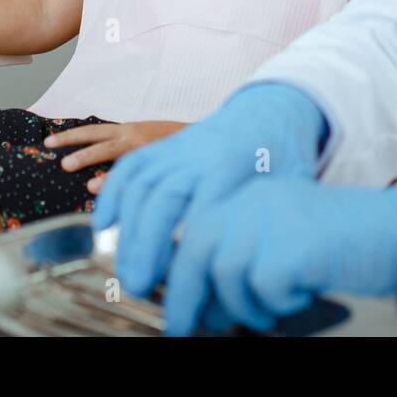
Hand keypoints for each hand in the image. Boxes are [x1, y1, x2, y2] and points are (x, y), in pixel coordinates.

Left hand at [44, 121, 186, 186]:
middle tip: (50, 150)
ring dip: (89, 157)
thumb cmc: (175, 145)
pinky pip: (133, 168)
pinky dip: (116, 179)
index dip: (71, 135)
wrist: (208, 139)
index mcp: (129, 130)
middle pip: (96, 136)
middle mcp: (134, 135)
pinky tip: (99, 188)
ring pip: (113, 150)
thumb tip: (101, 170)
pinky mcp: (157, 157)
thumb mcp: (148, 141)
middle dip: (72, 142)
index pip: (94, 131)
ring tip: (69, 168)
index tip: (49, 141)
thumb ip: (127, 151)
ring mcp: (145, 146)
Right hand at [92, 82, 328, 296]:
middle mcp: (201, 153)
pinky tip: (104, 224)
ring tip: (128, 270)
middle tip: (140, 285)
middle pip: (164, 197)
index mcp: (236, 165)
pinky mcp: (165, 146)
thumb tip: (257, 265)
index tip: (181, 282)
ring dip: (128, 230)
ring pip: (141, 184)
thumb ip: (273, 218)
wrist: (272, 111)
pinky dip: (112, 193)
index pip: (206, 211)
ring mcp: (179, 147)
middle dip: (146, 244)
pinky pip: (131, 166)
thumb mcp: (292, 185)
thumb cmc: (284, 156)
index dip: (189, 248)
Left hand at [163, 179, 396, 335]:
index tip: (178, 312)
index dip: (180, 277)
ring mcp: (273, 216)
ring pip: (226, 273)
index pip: (195, 233)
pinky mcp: (293, 241)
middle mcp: (256, 198)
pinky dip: (279, 303)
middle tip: (184, 330)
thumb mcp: (284, 243)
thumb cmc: (344, 246)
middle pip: (197, 249)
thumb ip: (243, 258)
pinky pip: (263, 287)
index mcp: (250, 194)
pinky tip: (304, 293)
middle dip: (185, 296)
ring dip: (245, 306)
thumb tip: (200, 304)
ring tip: (273, 310)